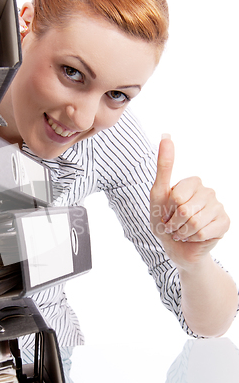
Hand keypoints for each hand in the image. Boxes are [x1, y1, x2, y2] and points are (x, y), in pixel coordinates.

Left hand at [150, 135, 229, 268]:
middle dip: (174, 223)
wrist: (176, 248)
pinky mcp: (225, 222)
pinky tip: (194, 237)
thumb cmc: (165, 221)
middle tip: (174, 225)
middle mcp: (208, 191)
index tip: (166, 212)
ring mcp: (218, 206)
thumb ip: (164, 166)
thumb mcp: (158, 194)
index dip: (166, 210)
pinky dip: (193, 238)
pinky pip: (205, 231)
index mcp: (193, 182)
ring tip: (182, 232)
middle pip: (185, 209)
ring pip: (195, 221)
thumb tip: (166, 134)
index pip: (176, 196)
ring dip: (182, 232)